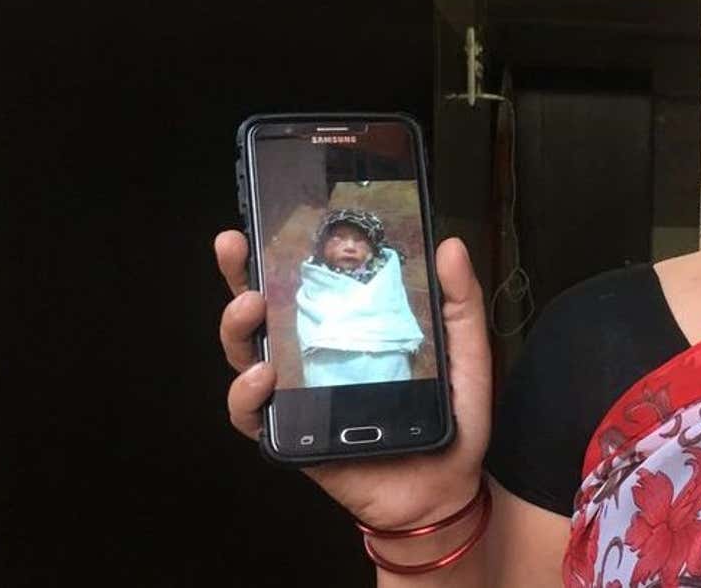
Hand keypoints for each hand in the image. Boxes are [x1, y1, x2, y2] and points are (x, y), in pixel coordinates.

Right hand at [216, 231, 493, 529]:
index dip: (279, 249)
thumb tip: (450, 244)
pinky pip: (251, 416)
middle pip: (262, 310)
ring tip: (252, 307)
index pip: (305, 282)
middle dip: (239, 275)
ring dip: (238, 328)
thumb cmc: (448, 416)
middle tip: (236, 246)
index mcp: (348, 326)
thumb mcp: (464, 351)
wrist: (444, 486)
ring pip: (246, 356)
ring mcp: (296, 394)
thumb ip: (459, 301)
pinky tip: (265, 375)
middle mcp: (313, 354)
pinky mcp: (290, 436)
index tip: (264, 215)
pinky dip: (246, 395)